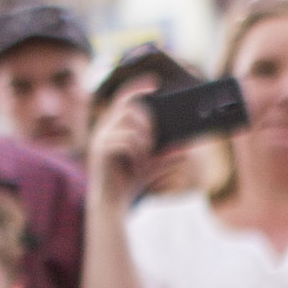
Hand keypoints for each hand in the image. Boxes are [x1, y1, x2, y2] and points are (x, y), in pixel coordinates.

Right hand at [87, 87, 158, 204]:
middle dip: (148, 119)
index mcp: (115, 127)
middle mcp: (104, 129)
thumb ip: (168, 155)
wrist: (111, 204)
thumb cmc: (130, 182)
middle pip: (129, 107)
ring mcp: (101, 139)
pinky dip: (138, 153)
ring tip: (147, 158)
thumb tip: (186, 146)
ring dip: (145, 139)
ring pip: (130, 124)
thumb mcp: (155, 165)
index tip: (155, 83)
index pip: (124, 98)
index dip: (138, 87)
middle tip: (156, 137)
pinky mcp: (101, 150)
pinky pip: (127, 141)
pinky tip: (138, 167)